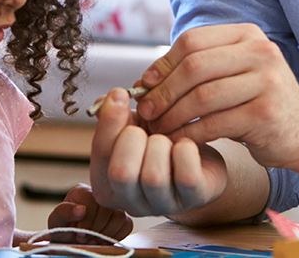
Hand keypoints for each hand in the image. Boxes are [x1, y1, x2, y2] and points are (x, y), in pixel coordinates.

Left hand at [45, 184, 133, 243]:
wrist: (70, 242)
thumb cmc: (62, 230)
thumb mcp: (56, 221)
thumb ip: (64, 212)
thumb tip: (81, 210)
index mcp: (82, 192)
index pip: (92, 199)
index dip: (88, 218)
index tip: (80, 232)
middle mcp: (100, 196)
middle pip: (107, 209)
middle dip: (95, 229)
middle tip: (85, 238)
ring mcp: (113, 207)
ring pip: (119, 217)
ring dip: (105, 233)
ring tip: (93, 239)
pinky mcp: (122, 219)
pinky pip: (127, 225)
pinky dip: (116, 235)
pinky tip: (103, 239)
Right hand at [89, 87, 228, 216]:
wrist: (198, 159)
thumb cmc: (159, 144)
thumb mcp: (133, 126)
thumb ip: (116, 115)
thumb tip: (109, 99)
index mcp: (108, 184)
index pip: (99, 153)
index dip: (109, 121)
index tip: (120, 94)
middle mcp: (131, 202)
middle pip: (121, 173)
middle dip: (134, 139)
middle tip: (147, 125)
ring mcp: (162, 205)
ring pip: (153, 177)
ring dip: (161, 145)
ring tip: (168, 137)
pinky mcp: (193, 199)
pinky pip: (187, 177)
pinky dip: (186, 151)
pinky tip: (186, 144)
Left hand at [136, 23, 298, 168]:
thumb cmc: (258, 103)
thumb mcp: (235, 73)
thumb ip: (199, 69)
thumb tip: (145, 80)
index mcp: (248, 34)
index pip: (192, 41)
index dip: (163, 63)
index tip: (145, 85)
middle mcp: (261, 52)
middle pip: (195, 67)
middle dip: (163, 91)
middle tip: (145, 112)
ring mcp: (267, 82)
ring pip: (202, 96)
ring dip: (172, 115)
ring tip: (158, 129)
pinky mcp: (266, 114)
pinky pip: (214, 123)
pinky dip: (189, 133)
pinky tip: (179, 141)